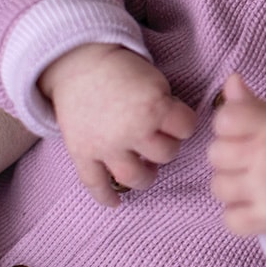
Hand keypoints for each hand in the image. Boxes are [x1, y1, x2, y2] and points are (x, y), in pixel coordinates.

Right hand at [40, 44, 196, 206]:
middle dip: (166, 147)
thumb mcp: (156, 81)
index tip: (176, 120)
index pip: (187, 128)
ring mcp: (105, 145)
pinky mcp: (82, 153)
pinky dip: (105, 197)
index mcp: (155, 108)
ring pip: (134, 177)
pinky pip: (94, 184)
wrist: (78, 63)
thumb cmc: (122, 70)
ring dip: (145, 177)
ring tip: (146, 171)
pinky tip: (115, 204)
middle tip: (158, 140)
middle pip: (165, 155)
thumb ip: (167, 108)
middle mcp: (132, 130)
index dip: (184, 123)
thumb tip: (174, 135)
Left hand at [208, 73, 265, 235]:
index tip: (244, 132)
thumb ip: (254, 104)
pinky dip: (239, 215)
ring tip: (255, 182)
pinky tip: (256, 204)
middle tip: (252, 159)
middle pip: (215, 154)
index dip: (229, 125)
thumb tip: (231, 80)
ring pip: (219, 186)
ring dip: (233, 186)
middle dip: (229, 156)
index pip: (224, 119)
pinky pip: (230, 219)